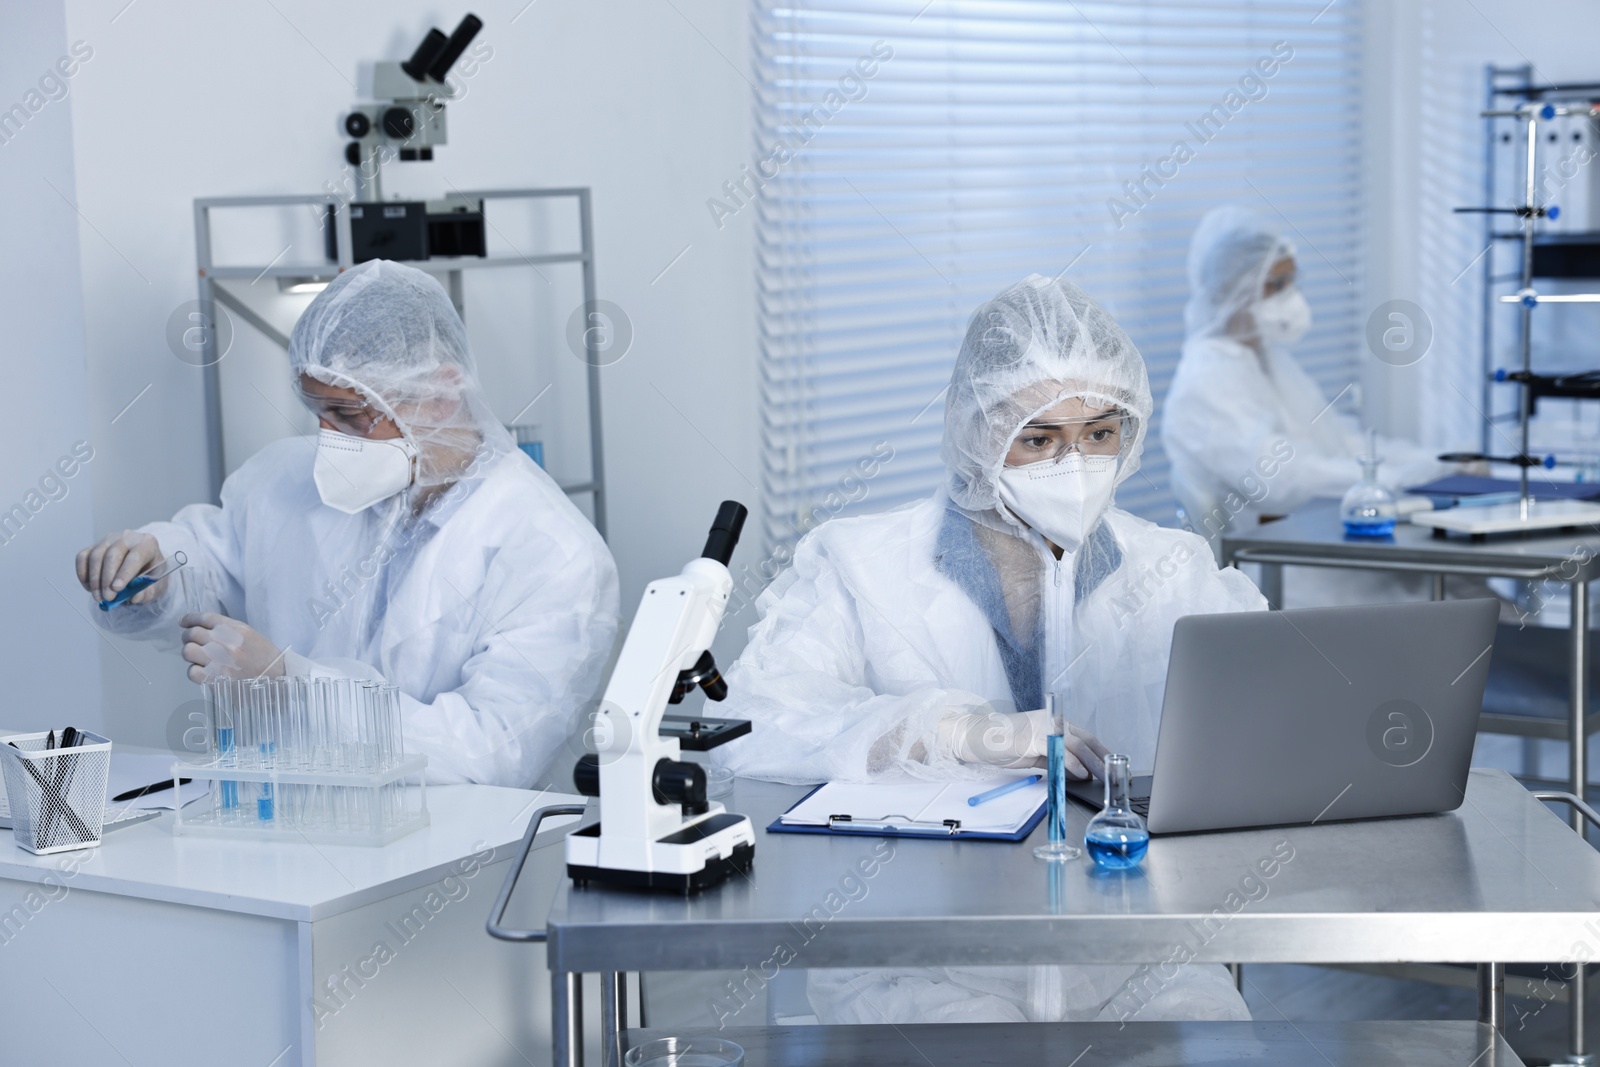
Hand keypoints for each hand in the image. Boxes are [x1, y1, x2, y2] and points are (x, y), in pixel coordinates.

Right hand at [77, 531, 164, 604]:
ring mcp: (109, 540)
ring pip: (96, 555)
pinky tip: (90, 588)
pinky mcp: (94, 546)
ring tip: (99, 597)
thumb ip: (147, 593)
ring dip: (95, 579)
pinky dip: (83, 574)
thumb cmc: (149, 577)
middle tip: (107, 597)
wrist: (142, 569)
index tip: (117, 588)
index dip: (125, 573)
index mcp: (148, 544)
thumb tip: (134, 596)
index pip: (135, 556)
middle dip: (107, 578)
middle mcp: (128, 537)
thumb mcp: (155, 587)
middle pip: (113, 554)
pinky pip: (83, 557)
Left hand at [180, 613, 285, 683]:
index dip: (190, 618)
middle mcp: (226, 643)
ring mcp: (219, 662)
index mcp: (236, 630)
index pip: (204, 618)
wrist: (277, 680)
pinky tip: (202, 671)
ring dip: (190, 653)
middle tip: (190, 641)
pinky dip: (194, 671)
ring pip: (188, 651)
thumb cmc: (264, 659)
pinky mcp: (215, 679)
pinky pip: (192, 671)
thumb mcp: (250, 635)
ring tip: (197, 656)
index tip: (184, 622)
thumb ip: (227, 630)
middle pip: (192, 633)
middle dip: (188, 636)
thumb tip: (202, 627)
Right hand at [938, 709, 1108, 777]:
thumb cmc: (1002, 744)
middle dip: (1103, 758)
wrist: (976, 737)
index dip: (1101, 752)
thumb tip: (1076, 773)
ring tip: (1103, 775)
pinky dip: (1072, 762)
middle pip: (1086, 739)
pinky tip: (1080, 773)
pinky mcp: (1032, 738)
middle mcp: (1051, 722)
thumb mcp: (1034, 754)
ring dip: (1093, 762)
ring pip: (1077, 743)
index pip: (1085, 737)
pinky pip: (1058, 749)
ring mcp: (1043, 728)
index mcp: (1053, 724)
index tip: (1114, 765)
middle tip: (1117, 772)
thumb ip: (1054, 761)